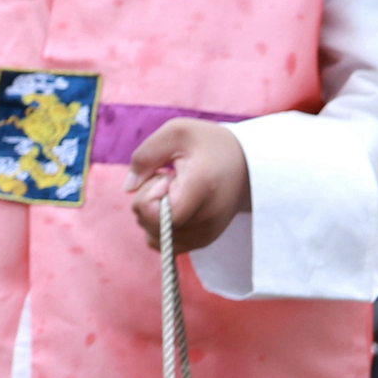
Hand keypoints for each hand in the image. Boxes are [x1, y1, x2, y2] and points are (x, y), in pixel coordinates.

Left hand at [125, 119, 250, 250]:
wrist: (249, 164)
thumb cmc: (209, 144)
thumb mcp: (176, 132)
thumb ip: (145, 156)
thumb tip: (128, 188)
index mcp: (200, 189)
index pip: (154, 213)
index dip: (149, 193)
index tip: (167, 176)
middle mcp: (206, 220)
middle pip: (150, 225)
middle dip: (148, 201)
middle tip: (172, 181)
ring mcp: (206, 235)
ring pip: (155, 238)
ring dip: (154, 215)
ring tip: (176, 194)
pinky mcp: (203, 242)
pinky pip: (165, 245)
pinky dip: (160, 227)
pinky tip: (175, 207)